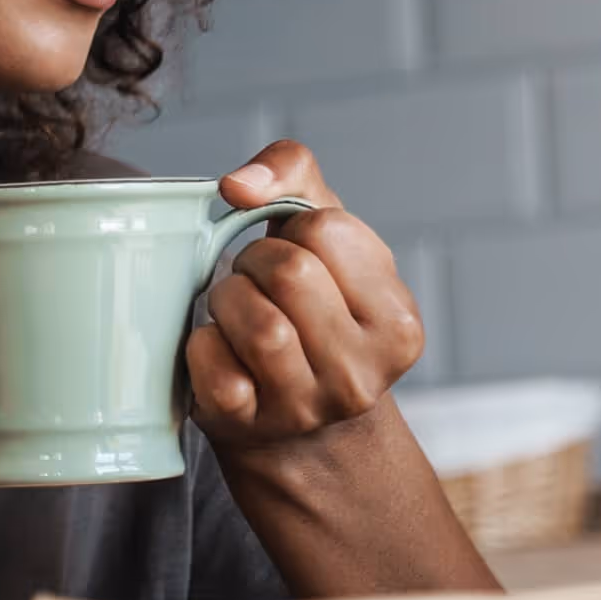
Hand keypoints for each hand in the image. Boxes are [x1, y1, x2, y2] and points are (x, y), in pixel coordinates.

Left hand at [187, 141, 423, 456]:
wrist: (297, 425)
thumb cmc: (312, 308)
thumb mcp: (326, 236)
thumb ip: (293, 174)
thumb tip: (237, 185)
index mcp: (398, 324)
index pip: (327, 231)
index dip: (295, 230)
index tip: (297, 255)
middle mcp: (362, 375)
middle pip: (290, 273)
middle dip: (256, 262)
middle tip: (256, 280)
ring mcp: (306, 408)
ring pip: (257, 323)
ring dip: (229, 299)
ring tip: (237, 310)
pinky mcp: (248, 425)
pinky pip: (211, 361)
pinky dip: (202, 343)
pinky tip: (221, 351)